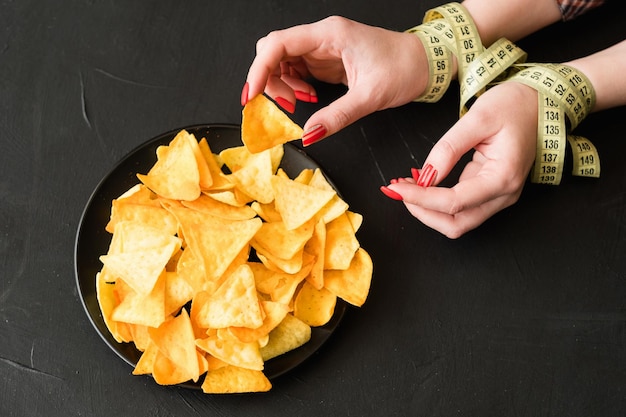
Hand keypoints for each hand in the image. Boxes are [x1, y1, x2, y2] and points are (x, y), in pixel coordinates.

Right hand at [242, 16, 432, 144]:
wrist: (424, 62)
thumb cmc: (403, 68)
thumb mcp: (370, 97)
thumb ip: (337, 116)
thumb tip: (308, 134)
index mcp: (330, 35)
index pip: (278, 44)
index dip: (259, 69)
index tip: (251, 95)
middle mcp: (322, 36)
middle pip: (274, 51)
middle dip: (270, 80)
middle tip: (286, 105)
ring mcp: (322, 47)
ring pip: (282, 61)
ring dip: (282, 85)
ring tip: (302, 103)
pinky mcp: (326, 59)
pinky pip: (297, 70)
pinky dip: (294, 86)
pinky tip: (310, 99)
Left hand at [383, 81, 538, 237]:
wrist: (539, 102)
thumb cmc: (514, 105)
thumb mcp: (478, 117)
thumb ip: (449, 148)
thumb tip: (426, 175)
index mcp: (504, 177)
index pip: (455, 202)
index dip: (422, 199)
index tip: (397, 189)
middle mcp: (504, 194)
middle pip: (456, 224)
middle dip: (422, 212)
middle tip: (397, 190)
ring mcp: (499, 196)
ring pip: (458, 222)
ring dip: (428, 210)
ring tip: (405, 186)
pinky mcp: (490, 192)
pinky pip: (460, 208)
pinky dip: (437, 202)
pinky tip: (420, 183)